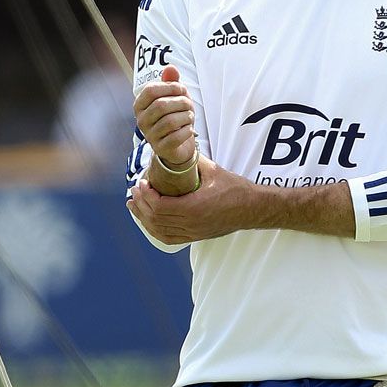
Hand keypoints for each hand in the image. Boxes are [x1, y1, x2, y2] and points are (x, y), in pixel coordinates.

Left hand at [128, 154, 254, 244]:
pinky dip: (155, 230)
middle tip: (134, 190)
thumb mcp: (213, 170)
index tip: (141, 183)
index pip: (161, 206)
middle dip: (141, 204)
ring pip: (159, 230)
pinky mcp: (195, 237)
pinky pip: (169, 238)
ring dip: (143, 218)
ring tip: (134, 205)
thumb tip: (175, 149)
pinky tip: (147, 222)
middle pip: (156, 219)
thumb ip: (192, 160)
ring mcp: (193, 232)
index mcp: (195, 208)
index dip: (147, 195)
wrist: (251, 208)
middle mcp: (192, 224)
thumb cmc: (235, 188)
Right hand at [134, 64, 197, 177]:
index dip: (170, 87)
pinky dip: (187, 131)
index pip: (151, 90)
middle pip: (161, 105)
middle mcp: (141, 120)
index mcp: (140, 105)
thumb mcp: (173, 97)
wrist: (177, 146)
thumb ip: (171, 82)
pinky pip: (176, 137)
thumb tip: (171, 67)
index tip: (182, 90)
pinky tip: (189, 129)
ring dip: (186, 117)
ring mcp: (150, 135)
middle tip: (189, 105)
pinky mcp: (160, 148)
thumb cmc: (174, 117)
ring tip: (190, 117)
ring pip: (170, 121)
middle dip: (181, 102)